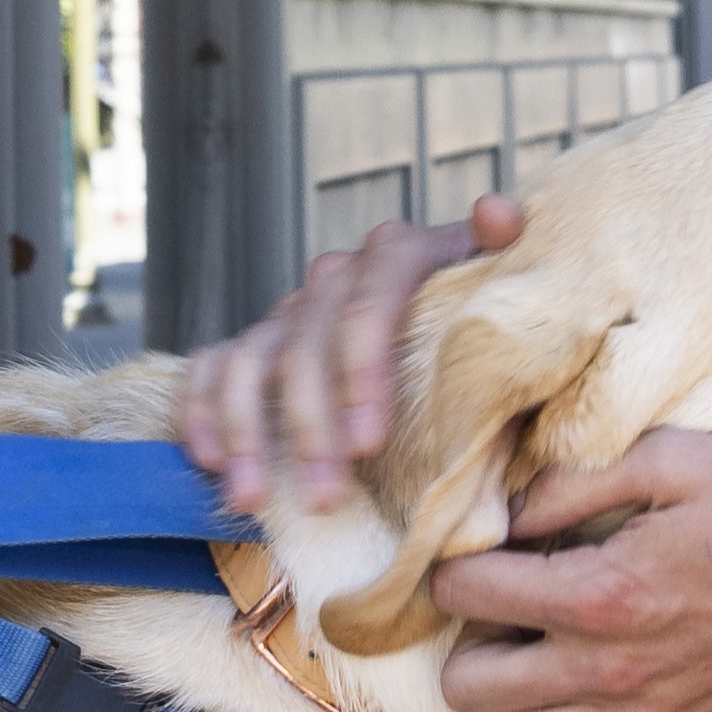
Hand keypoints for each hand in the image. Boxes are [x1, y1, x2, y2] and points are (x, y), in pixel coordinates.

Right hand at [176, 192, 519, 515]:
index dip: (361, 372)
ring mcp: (292, 308)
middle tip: (323, 495)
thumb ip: (504, 266)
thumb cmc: (488, 324)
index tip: (368, 442)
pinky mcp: (257, 341)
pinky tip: (209, 461)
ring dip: (249, 432)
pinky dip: (202, 410)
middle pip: (305, 344)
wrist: (453, 317)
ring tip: (256, 498)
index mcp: (401, 255)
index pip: (369, 303)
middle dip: (309, 426)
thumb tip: (498, 214)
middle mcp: (338, 273)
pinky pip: (212, 367)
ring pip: (252, 361)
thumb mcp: (509, 295)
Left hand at [433, 433, 711, 711]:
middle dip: (471, 643)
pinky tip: (596, 708)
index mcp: (601, 592)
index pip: (465, 595)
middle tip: (510, 613)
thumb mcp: (681, 458)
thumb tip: (512, 508)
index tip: (483, 557)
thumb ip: (580, 480)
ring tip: (544, 663)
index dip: (458, 570)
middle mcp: (611, 672)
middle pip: (469, 687)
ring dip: (513, 705)